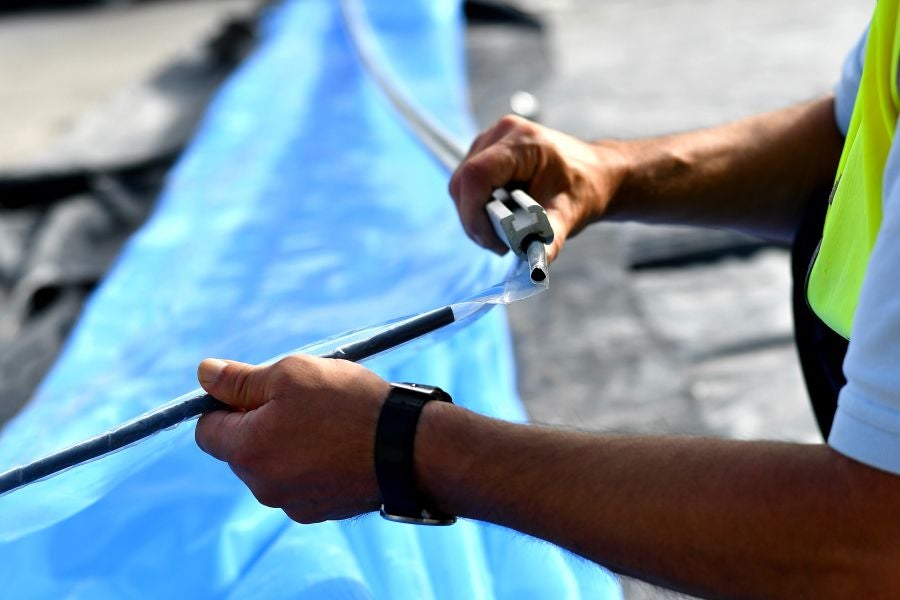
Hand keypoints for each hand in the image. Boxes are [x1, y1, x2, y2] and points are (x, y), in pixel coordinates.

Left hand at [194, 355, 390, 523]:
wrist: (408, 448)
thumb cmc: (348, 405)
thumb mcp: (290, 374)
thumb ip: (241, 379)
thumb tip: (204, 374)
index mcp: (246, 451)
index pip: (207, 429)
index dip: (227, 404)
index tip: (259, 390)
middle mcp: (262, 486)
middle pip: (242, 449)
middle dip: (261, 424)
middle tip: (302, 401)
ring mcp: (292, 504)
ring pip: (273, 466)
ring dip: (288, 444)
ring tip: (328, 422)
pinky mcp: (320, 511)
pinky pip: (302, 482)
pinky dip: (312, 464)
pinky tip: (341, 445)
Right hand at [448, 115, 621, 261]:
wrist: (595, 173)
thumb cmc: (584, 187)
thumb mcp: (570, 213)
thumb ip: (551, 239)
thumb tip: (536, 267)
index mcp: (523, 142)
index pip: (477, 175)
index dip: (473, 213)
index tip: (491, 241)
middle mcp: (503, 133)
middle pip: (464, 181)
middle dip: (474, 219)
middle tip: (498, 244)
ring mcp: (492, 139)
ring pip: (461, 183)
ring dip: (474, 213)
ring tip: (498, 233)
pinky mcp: (488, 149)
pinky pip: (468, 181)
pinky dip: (477, 204)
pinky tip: (497, 216)